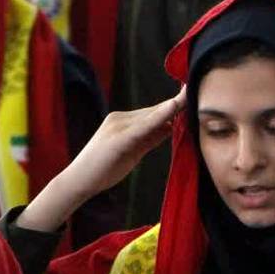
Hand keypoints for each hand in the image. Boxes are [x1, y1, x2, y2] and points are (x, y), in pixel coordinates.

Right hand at [16, 89, 185, 232]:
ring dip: (171, 107)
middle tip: (196, 90)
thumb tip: (171, 126)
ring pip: (151, 115)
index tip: (191, 93)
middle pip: (154, 111)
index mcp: (123, 121)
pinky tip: (173, 108)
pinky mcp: (118, 138)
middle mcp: (120, 119)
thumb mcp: (133, 151)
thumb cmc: (104, 169)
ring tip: (190, 95)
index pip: (154, 112)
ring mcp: (117, 126)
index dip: (173, 105)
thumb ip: (151, 138)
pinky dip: (159, 116)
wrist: (78, 183)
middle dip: (176, 103)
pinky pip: (143, 126)